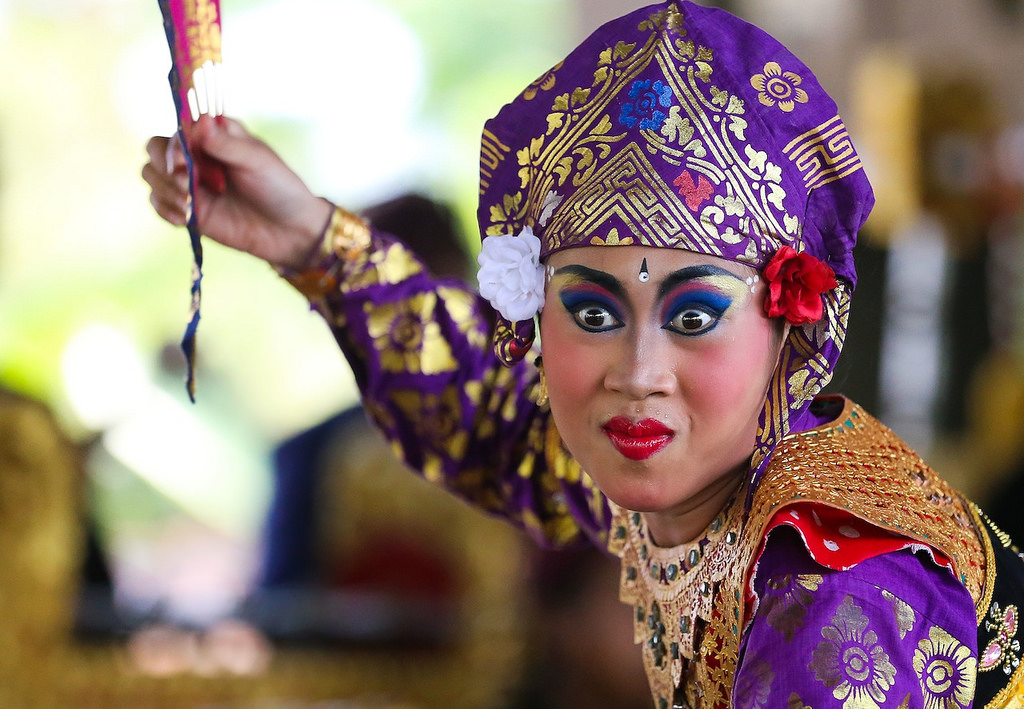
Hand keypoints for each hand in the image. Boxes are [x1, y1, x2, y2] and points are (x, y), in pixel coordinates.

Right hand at [142, 115, 333, 270]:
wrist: (289, 231)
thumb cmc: (279, 187)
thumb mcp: (257, 161)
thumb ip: (226, 143)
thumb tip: (200, 120)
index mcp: (214, 136)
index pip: (178, 128)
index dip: (175, 143)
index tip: (186, 160)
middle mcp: (197, 156)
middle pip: (155, 148)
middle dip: (164, 165)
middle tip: (185, 182)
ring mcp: (190, 183)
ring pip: (151, 175)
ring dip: (163, 188)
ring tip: (189, 202)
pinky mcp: (188, 210)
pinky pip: (157, 204)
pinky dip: (164, 209)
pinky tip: (185, 218)